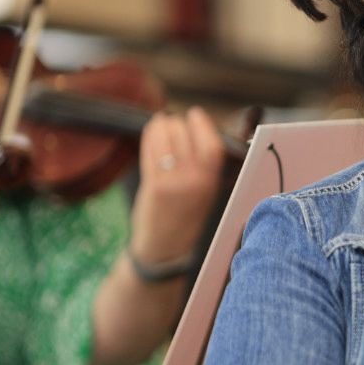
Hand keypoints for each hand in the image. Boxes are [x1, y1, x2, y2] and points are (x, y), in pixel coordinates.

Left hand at [126, 107, 224, 265]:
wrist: (166, 249)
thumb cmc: (187, 217)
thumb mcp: (208, 191)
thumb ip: (205, 163)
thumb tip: (200, 127)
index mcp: (213, 181)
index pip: (212, 142)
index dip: (201, 122)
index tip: (194, 115)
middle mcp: (195, 180)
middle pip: (185, 132)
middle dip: (178, 122)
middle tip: (174, 125)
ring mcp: (173, 182)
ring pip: (166, 135)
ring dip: (162, 125)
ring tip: (162, 129)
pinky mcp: (153, 185)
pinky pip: (151, 147)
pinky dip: (150, 135)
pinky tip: (152, 134)